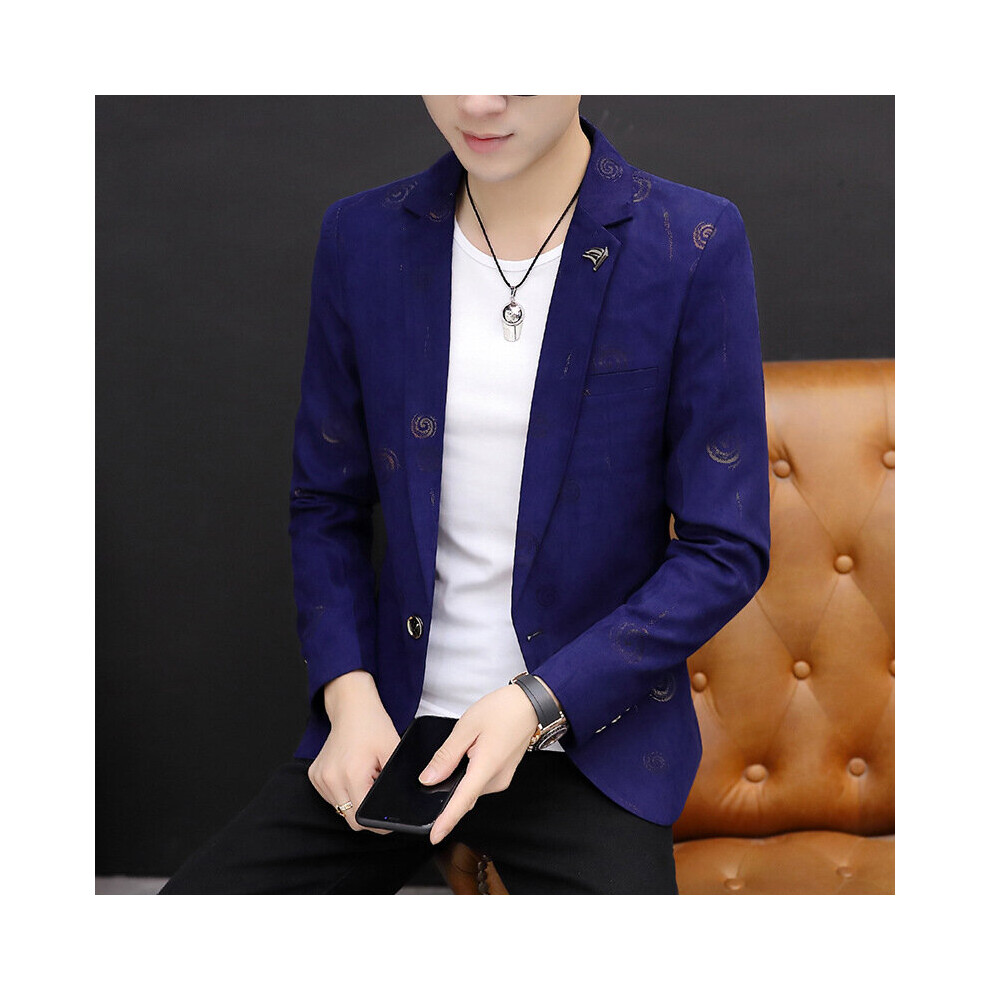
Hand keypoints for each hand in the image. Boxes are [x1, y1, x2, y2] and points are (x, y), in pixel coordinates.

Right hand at [307, 670, 400, 834]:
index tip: (387, 820)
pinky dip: (344, 793)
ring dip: (354, 801)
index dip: (378, 824)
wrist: (352, 707)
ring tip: (365, 778)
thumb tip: (401, 804)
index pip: (362, 818)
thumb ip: (396, 780)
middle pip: (350, 818)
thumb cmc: (372, 726)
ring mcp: (320, 778)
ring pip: (340, 809)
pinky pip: (331, 798)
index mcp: (351, 774)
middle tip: (377, 792)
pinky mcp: (314, 776)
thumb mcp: (393, 752)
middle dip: (366, 812)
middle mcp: (331, 779)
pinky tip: (352, 774)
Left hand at [418, 684, 538, 844]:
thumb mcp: (466, 727)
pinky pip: (480, 781)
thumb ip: (446, 755)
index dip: (446, 821)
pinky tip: (469, 753)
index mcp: (486, 767)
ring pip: (471, 787)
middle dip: (448, 788)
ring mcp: (502, 778)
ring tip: (463, 746)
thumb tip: (428, 779)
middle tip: (444, 761)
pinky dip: (469, 774)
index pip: (462, 801)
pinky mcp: (503, 774)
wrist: (531, 704)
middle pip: (464, 795)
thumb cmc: (503, 710)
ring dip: (460, 778)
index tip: (434, 836)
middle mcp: (496, 780)